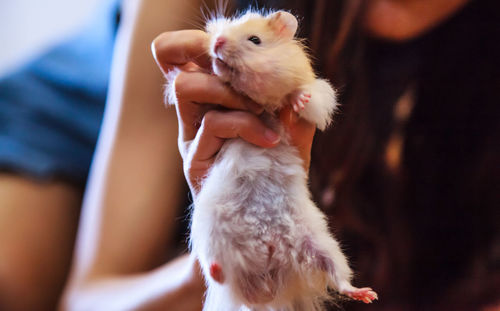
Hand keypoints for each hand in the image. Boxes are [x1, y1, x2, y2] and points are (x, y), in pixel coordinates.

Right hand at [152, 30, 315, 196]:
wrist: (275, 213)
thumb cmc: (282, 166)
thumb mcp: (294, 127)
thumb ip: (294, 100)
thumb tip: (297, 76)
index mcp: (213, 99)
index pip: (184, 54)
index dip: (195, 39)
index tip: (230, 45)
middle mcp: (195, 113)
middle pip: (173, 57)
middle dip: (212, 54)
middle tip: (248, 74)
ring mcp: (191, 136)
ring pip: (188, 86)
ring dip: (231, 91)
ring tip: (261, 110)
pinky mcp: (195, 160)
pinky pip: (214, 123)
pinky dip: (247, 124)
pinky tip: (271, 139)